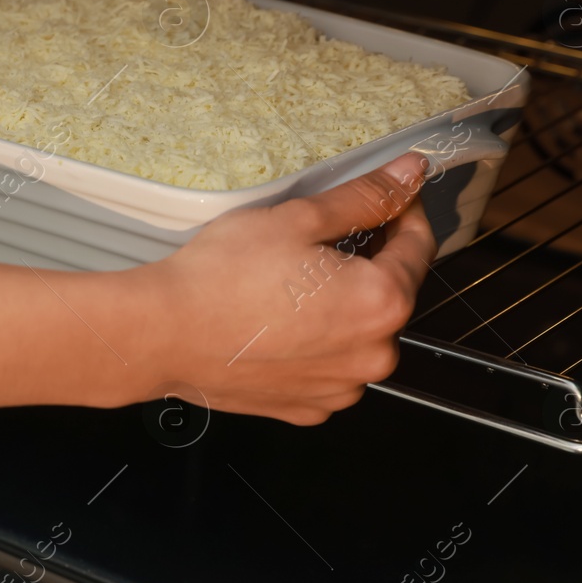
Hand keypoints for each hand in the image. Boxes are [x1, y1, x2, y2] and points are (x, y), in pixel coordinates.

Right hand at [147, 153, 434, 424]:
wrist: (163, 334)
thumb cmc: (222, 277)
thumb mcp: (297, 219)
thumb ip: (363, 197)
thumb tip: (408, 175)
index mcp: (383, 303)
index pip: (418, 246)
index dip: (403, 211)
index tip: (386, 197)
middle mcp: (374, 355)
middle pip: (389, 294)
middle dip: (365, 264)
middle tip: (315, 243)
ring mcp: (341, 388)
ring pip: (358, 334)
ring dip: (340, 308)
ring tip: (288, 288)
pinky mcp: (308, 407)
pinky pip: (328, 368)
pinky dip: (314, 346)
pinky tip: (277, 324)